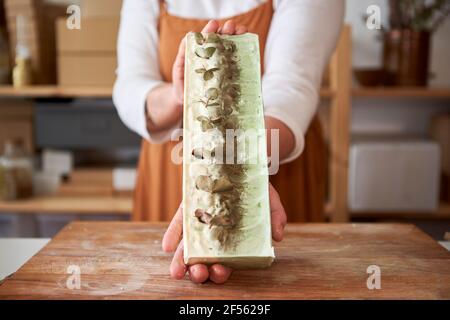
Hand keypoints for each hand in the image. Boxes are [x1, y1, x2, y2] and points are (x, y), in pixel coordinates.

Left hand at [162, 183, 286, 283]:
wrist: (242, 162)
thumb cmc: (257, 189)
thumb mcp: (269, 201)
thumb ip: (276, 217)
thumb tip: (278, 236)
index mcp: (234, 241)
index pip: (226, 262)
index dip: (222, 271)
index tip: (221, 271)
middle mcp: (215, 236)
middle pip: (205, 259)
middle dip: (201, 271)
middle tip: (201, 273)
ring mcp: (200, 223)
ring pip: (189, 248)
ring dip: (182, 261)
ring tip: (178, 272)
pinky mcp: (189, 209)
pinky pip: (179, 224)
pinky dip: (172, 235)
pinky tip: (168, 246)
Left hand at [171, 19, 247, 105]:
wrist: (187, 103)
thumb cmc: (182, 84)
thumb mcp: (179, 67)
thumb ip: (183, 53)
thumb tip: (189, 36)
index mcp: (203, 53)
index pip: (209, 38)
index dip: (212, 30)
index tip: (214, 24)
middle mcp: (216, 57)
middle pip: (224, 40)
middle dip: (228, 30)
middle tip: (231, 26)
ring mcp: (224, 67)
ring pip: (234, 50)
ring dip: (238, 38)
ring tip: (241, 31)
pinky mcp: (231, 79)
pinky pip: (239, 67)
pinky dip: (245, 56)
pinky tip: (248, 48)